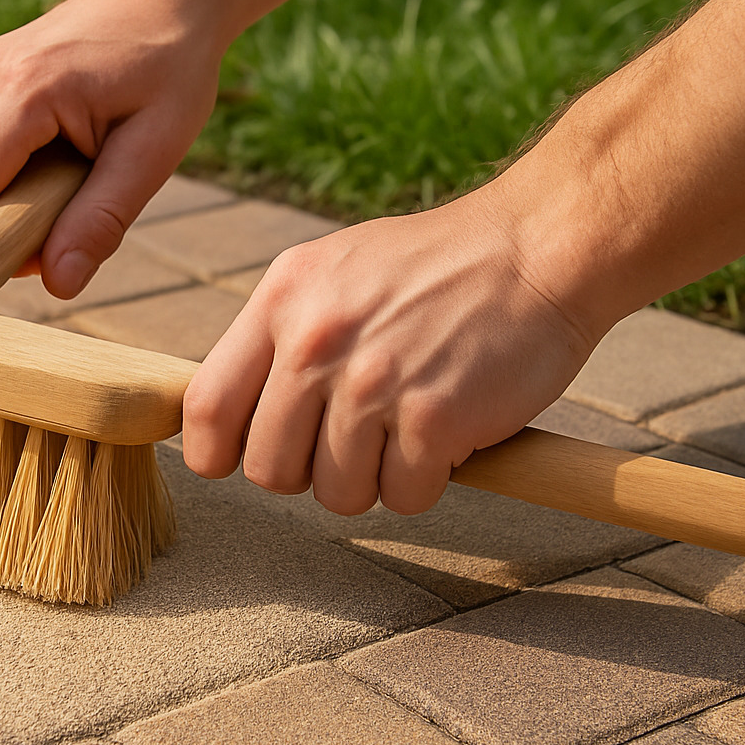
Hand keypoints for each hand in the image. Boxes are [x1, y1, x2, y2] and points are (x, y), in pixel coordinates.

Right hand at [0, 0, 223, 297]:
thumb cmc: (171, 68)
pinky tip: (61, 160)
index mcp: (24, 92)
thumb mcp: (153, 152)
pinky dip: (9, 174)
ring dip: (7, 202)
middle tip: (68, 236)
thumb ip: (102, 219)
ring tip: (75, 185)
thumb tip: (58, 286)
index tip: (21, 277)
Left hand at [182, 190, 602, 514]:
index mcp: (282, 301)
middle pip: (269, 468)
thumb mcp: (333, 273)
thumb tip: (227, 413)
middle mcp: (316, 342)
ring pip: (338, 494)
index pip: (207, 407)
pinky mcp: (433, 419)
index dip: (217, 453)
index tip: (243, 458)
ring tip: (406, 428)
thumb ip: (278, 334)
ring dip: (375, 480)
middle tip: (354, 441)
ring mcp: (373, 382)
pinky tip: (448, 433)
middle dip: (309, 473)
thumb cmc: (435, 268)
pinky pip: (405, 497)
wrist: (538, 247)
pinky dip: (429, 481)